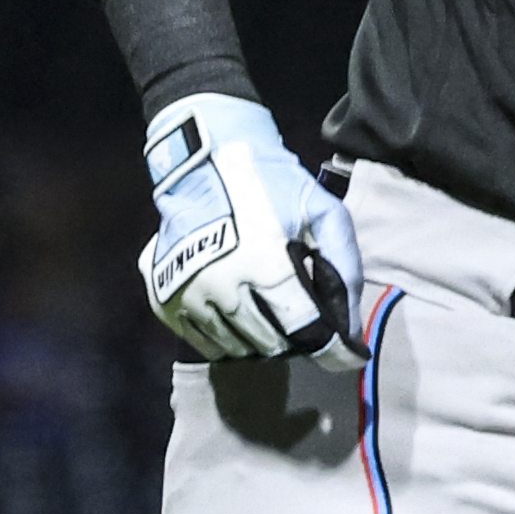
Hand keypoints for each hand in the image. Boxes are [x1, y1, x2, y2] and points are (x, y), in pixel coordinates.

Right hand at [139, 93, 361, 358]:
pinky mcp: (164, 299)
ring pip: (236, 348)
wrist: (205, 159)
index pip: (305, 331)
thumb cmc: (271, 183)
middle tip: (303, 319)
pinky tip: (241, 320)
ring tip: (273, 319)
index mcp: (265, 267)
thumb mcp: (322, 213)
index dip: (333, 350)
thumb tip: (350, 328)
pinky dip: (228, 340)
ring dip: (262, 342)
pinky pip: (203, 342)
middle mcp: (223, 289)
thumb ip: (343, 268)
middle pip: (272, 344)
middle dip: (297, 339)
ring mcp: (188, 296)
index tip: (349, 355)